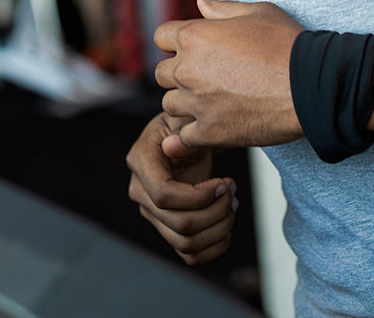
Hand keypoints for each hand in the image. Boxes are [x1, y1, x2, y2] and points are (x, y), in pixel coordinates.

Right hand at [126, 112, 236, 264]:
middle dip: (217, 211)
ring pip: (186, 244)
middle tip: (233, 191)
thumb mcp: (184, 118)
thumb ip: (182, 131)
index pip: (163, 195)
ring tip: (233, 203)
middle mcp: (140, 192)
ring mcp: (152, 214)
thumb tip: (174, 147)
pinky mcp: (167, 229)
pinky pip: (190, 255)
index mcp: (140, 162)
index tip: (224, 182)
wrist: (183, 135)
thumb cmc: (185, 123)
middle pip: (180, 224)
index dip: (198, 196)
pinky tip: (227, 220)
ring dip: (219, 228)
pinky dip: (216, 244)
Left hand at [155, 0, 303, 151]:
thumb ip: (223, 9)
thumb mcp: (257, 13)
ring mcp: (196, 103)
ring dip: (185, 104)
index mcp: (194, 36)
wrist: (310, 86)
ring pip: (170, 105)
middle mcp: (188, 69)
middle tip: (204, 77)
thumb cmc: (286, 45)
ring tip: (210, 102)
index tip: (192, 50)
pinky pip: (183, 138)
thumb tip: (202, 0)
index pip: (161, 37)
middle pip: (161, 74)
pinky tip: (206, 129)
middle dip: (177, 74)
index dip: (175, 42)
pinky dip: (191, 135)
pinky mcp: (210, 132)